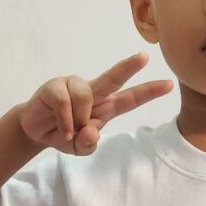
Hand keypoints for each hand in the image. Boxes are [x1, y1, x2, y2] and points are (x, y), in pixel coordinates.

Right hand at [18, 51, 173, 154]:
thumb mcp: (79, 148)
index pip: (131, 98)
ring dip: (78, 119)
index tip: (169, 84)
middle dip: (128, 67)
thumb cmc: (64, 134)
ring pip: (86, 97)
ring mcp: (74, 85)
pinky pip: (65, 103)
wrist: (35, 131)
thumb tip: (91, 130)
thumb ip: (88, 144)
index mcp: (106, 106)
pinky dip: (65, 121)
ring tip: (70, 130)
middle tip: (144, 57)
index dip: (149, 91)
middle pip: (113, 77)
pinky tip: (62, 129)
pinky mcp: (55, 85)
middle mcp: (93, 91)